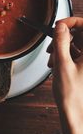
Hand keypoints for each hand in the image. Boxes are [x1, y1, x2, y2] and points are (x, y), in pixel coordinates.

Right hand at [47, 17, 82, 133]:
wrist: (75, 111)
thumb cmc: (72, 94)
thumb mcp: (62, 64)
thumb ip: (60, 42)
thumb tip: (60, 26)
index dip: (72, 22)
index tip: (59, 25)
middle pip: (80, 34)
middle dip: (64, 37)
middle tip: (53, 45)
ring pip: (76, 44)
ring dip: (62, 48)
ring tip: (53, 59)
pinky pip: (75, 53)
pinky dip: (64, 55)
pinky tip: (56, 64)